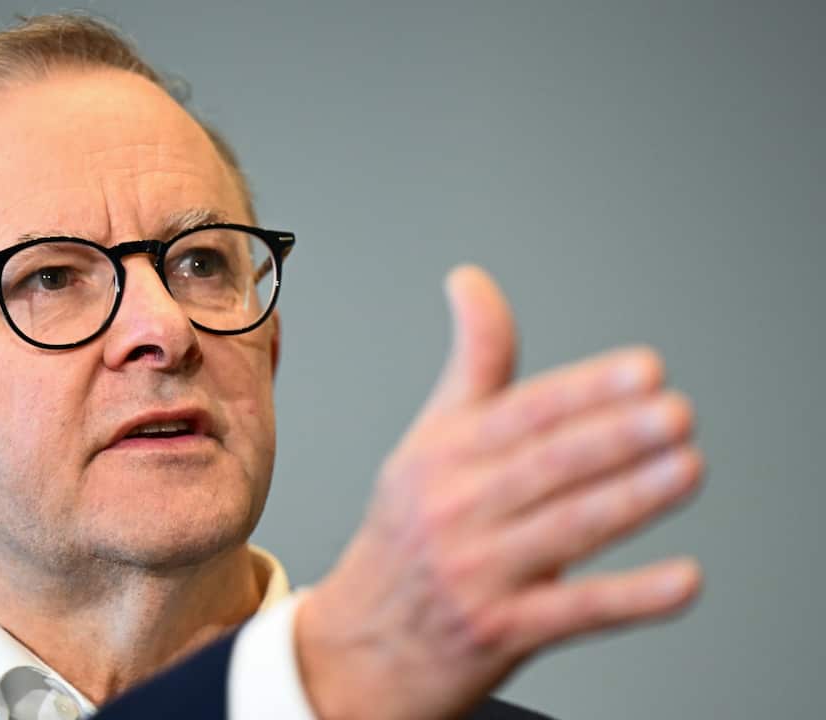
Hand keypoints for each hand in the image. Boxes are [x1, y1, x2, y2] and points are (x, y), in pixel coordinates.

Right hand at [295, 266, 702, 719]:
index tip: (643, 370)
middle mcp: (453, 510)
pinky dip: (631, 596)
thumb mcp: (426, 443)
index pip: (520, 414)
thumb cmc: (405, 537)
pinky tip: (683, 579)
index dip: (584, 390)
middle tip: (674, 414)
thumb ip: (471, 367)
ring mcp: (475, 574)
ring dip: (630, 499)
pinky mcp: (499, 632)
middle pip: (544, 466)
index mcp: (439, 456)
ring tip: (686, 468)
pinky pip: (574, 610)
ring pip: (564, 529)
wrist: (359, 645)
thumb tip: (472, 281)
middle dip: (615, 437)